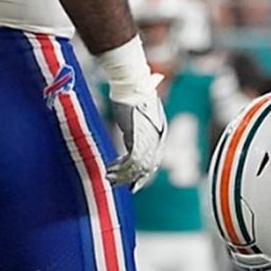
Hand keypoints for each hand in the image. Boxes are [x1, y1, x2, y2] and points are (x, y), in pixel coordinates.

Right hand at [107, 73, 167, 191]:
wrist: (133, 85)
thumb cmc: (134, 94)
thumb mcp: (139, 114)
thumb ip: (137, 128)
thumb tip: (130, 137)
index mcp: (160, 135)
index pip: (154, 161)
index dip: (144, 174)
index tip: (134, 183)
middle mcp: (157, 139)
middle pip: (147, 167)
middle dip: (132, 178)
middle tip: (119, 184)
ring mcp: (148, 139)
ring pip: (138, 166)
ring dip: (122, 174)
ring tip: (110, 178)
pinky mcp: (137, 137)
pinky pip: (130, 159)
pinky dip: (119, 166)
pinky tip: (110, 169)